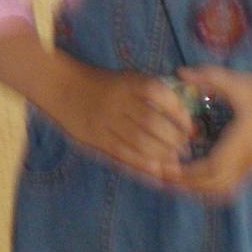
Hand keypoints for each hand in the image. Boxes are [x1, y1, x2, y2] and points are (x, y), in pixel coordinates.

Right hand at [45, 58, 192, 183]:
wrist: (62, 88)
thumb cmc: (103, 85)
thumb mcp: (127, 79)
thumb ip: (152, 93)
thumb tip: (183, 114)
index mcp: (128, 83)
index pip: (158, 94)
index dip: (178, 111)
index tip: (189, 125)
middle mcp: (117, 102)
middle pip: (151, 121)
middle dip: (173, 137)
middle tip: (185, 147)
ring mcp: (105, 121)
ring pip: (139, 141)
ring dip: (161, 154)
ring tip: (174, 160)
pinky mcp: (96, 138)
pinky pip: (122, 154)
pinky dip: (142, 165)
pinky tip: (157, 171)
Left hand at [170, 66, 251, 201]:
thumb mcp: (238, 82)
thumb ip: (208, 77)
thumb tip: (180, 72)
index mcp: (239, 144)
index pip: (208, 170)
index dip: (184, 173)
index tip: (161, 166)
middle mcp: (246, 160)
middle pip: (211, 186)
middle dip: (183, 183)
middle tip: (158, 173)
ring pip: (222, 189)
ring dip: (197, 188)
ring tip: (174, 177)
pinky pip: (231, 184)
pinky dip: (211, 186)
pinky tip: (197, 176)